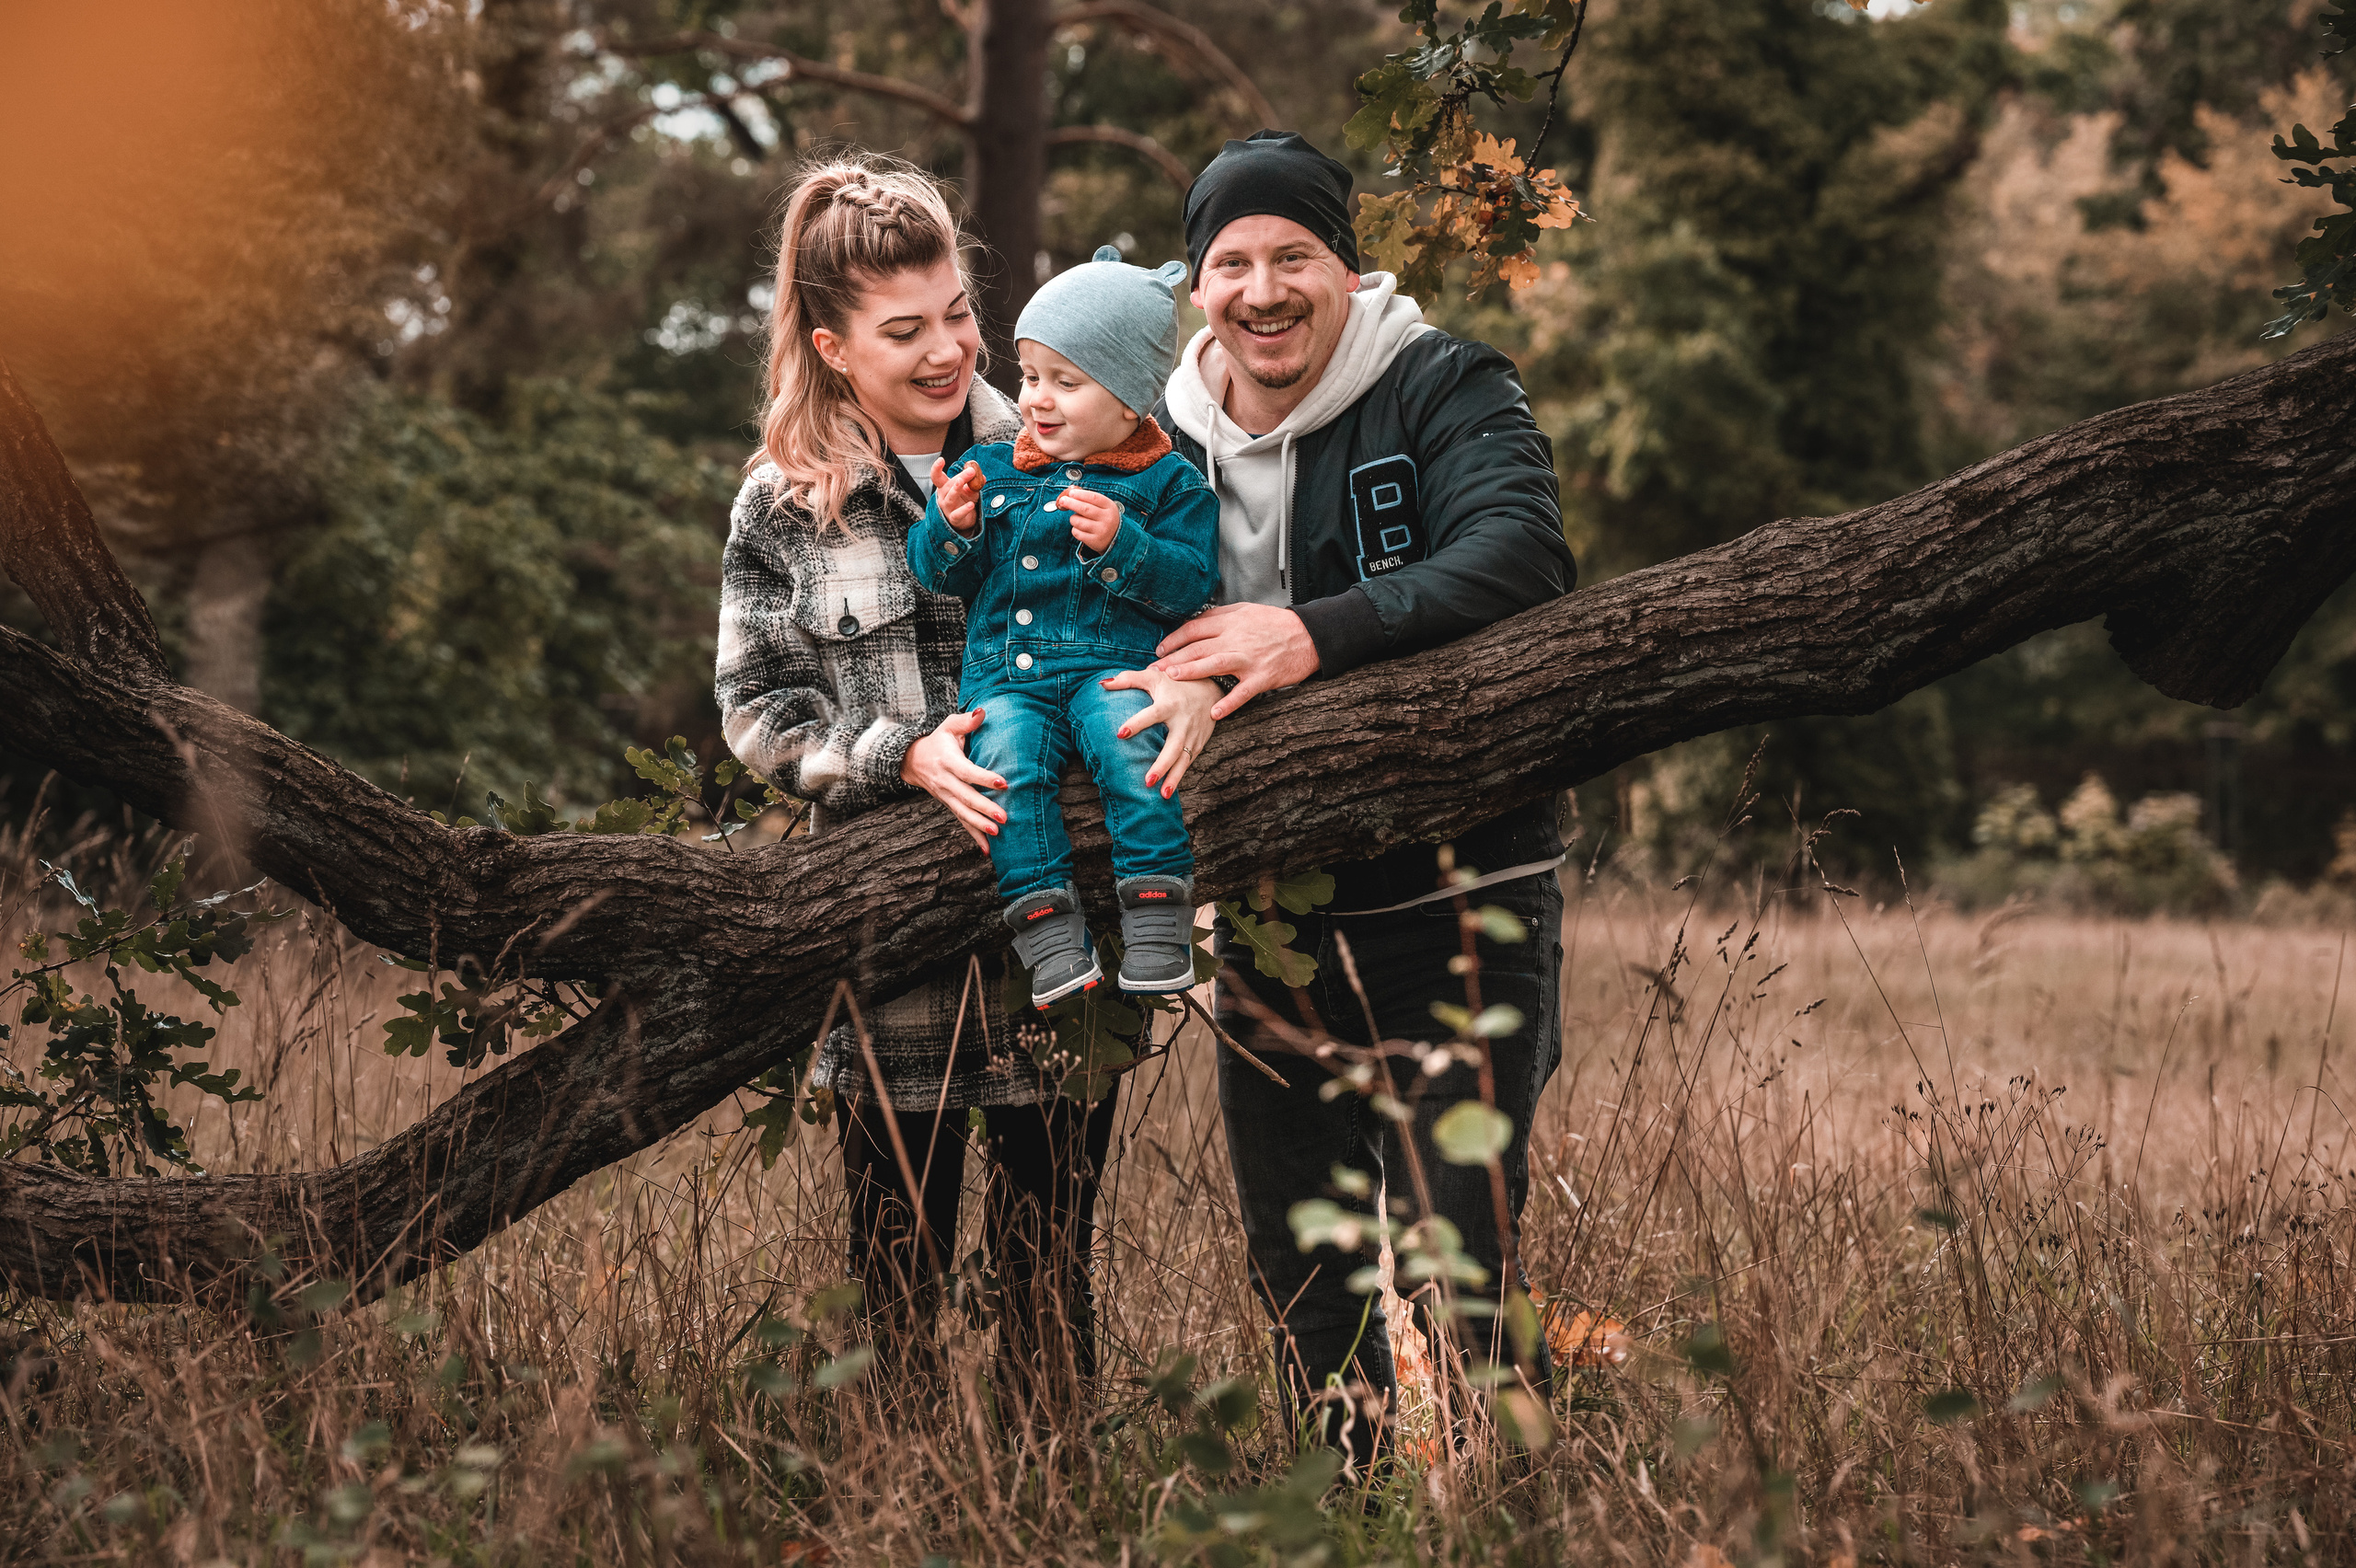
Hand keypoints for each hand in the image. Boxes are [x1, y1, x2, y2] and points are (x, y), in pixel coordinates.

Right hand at [898, 707, 1005, 851]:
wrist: (913, 760)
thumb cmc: (938, 740)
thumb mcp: (948, 726)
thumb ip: (966, 721)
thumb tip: (982, 712)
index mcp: (948, 761)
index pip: (967, 771)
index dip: (984, 778)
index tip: (1003, 783)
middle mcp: (945, 781)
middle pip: (965, 797)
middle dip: (984, 808)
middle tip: (1004, 817)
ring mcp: (945, 796)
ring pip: (962, 813)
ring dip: (979, 825)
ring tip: (997, 833)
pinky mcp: (948, 805)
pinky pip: (961, 822)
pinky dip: (974, 836)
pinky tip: (987, 850)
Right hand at [933, 459, 983, 535]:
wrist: (966, 520)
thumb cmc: (964, 501)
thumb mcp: (970, 490)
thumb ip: (975, 482)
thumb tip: (981, 476)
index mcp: (944, 487)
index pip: (936, 477)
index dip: (936, 468)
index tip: (941, 459)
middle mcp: (943, 497)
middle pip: (948, 485)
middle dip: (960, 477)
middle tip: (971, 471)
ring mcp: (947, 508)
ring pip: (950, 498)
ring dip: (956, 489)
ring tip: (962, 482)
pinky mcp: (954, 519)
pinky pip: (957, 514)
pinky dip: (964, 509)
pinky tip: (971, 505)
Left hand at [1059, 485, 1121, 553]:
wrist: (1117, 539)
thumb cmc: (1106, 519)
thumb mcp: (1105, 507)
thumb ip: (1091, 500)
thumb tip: (1071, 494)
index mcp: (1110, 507)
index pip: (1093, 497)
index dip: (1080, 494)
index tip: (1071, 493)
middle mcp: (1107, 519)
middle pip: (1084, 509)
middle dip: (1071, 503)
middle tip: (1062, 501)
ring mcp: (1101, 531)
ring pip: (1078, 521)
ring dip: (1073, 518)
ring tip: (1077, 518)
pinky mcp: (1094, 541)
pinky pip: (1077, 533)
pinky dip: (1075, 529)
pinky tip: (1080, 528)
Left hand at [1099, 667, 1219, 796]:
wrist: (1212, 686)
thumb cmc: (1175, 681)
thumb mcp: (1154, 676)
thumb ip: (1128, 679)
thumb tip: (1102, 684)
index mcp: (1169, 704)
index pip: (1152, 715)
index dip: (1136, 723)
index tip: (1120, 734)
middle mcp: (1183, 722)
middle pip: (1174, 746)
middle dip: (1162, 764)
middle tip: (1147, 781)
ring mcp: (1193, 735)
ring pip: (1184, 760)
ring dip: (1174, 778)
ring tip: (1163, 795)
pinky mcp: (1199, 744)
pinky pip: (1189, 762)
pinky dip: (1180, 776)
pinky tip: (1168, 791)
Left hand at [1152, 602, 1318, 719]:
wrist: (1308, 636)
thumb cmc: (1275, 624)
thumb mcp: (1246, 610)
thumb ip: (1221, 616)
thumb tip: (1195, 620)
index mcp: (1231, 622)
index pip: (1195, 628)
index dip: (1174, 639)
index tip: (1160, 650)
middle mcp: (1236, 639)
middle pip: (1199, 647)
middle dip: (1173, 658)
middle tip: (1154, 670)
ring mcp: (1249, 659)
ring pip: (1215, 663)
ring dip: (1192, 671)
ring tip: (1173, 679)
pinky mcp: (1262, 677)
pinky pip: (1243, 692)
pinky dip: (1229, 703)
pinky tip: (1214, 713)